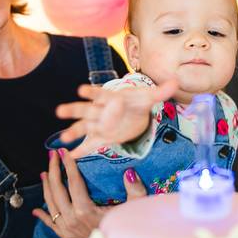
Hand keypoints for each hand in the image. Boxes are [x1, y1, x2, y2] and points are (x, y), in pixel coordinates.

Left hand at [32, 148, 146, 237]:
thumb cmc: (127, 230)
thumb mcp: (136, 209)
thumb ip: (135, 190)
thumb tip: (129, 172)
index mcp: (86, 211)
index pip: (73, 183)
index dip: (68, 166)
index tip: (64, 152)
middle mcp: (72, 220)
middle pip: (57, 191)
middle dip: (53, 171)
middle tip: (52, 156)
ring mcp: (66, 229)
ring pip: (51, 204)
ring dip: (46, 187)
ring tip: (44, 173)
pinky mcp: (66, 237)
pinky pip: (50, 224)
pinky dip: (42, 216)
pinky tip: (35, 209)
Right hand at [55, 79, 177, 145]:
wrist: (133, 113)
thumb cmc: (137, 102)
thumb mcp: (149, 97)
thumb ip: (161, 91)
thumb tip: (176, 81)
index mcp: (110, 97)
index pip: (99, 93)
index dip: (91, 92)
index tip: (81, 90)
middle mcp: (100, 110)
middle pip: (86, 109)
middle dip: (74, 110)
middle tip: (61, 110)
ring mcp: (98, 124)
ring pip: (83, 127)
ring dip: (73, 132)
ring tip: (63, 139)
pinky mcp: (100, 137)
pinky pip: (89, 144)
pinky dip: (81, 150)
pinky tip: (71, 156)